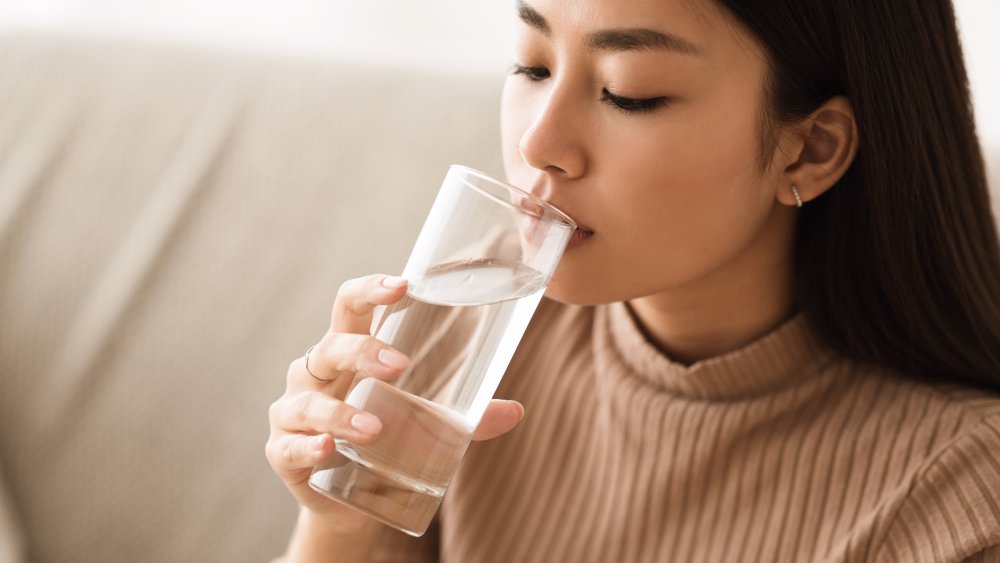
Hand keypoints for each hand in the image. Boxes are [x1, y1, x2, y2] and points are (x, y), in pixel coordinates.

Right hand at [265, 274, 525, 530]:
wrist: (349, 502)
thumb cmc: (385, 440)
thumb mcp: (427, 424)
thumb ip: (468, 418)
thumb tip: (516, 410)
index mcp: (347, 350)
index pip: (350, 306)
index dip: (371, 290)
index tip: (402, 285)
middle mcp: (315, 374)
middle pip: (330, 346)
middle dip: (363, 350)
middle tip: (401, 364)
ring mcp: (293, 413)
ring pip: (308, 402)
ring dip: (341, 412)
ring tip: (375, 429)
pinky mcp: (282, 453)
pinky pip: (289, 447)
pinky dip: (307, 447)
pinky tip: (326, 449)